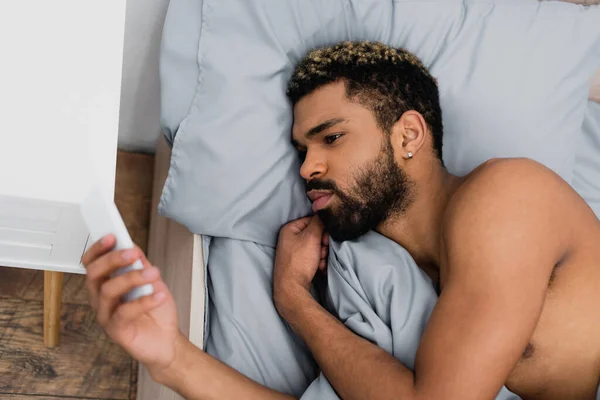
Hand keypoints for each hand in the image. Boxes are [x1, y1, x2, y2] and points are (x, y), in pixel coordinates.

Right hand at [82, 234, 183, 379]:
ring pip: (108, 291)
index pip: (92, 263)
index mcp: (106, 284)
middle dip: (113, 259)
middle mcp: (100, 299)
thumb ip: (140, 265)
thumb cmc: (156, 311)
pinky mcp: (115, 331)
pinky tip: (159, 295)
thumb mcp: (151, 282)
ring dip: (132, 278)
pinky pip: (124, 312)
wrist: (166, 340)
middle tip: (133, 253)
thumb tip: (132, 246)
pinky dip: (144, 301)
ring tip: (153, 274)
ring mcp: (106, 315)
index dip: (99, 249)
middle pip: (94, 274)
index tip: (113, 236)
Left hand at [273, 215, 328, 314]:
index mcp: (289, 228)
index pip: (312, 220)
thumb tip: (323, 211)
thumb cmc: (300, 260)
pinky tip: (319, 268)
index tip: (325, 239)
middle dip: (323, 245)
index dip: (322, 229)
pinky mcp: (297, 263)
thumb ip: (318, 222)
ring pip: (316, 247)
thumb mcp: (311, 237)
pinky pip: (312, 258)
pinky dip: (318, 262)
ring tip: (320, 262)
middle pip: (315, 235)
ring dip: (322, 254)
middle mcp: (289, 238)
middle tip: (322, 252)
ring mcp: (293, 252)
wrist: (292, 288)